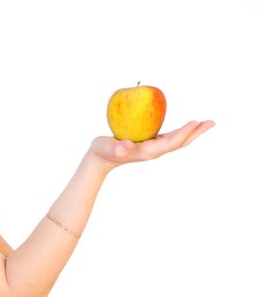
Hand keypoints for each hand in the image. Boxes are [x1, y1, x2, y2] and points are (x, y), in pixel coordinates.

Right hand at [89, 120, 215, 172]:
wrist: (100, 159)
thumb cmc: (103, 152)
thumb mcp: (108, 149)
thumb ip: (117, 148)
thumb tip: (127, 146)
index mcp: (148, 151)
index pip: (171, 142)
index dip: (184, 133)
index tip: (196, 122)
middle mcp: (153, 150)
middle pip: (179, 142)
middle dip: (195, 133)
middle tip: (211, 122)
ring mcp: (152, 148)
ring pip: (176, 140)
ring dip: (190, 132)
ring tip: (203, 123)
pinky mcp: (148, 144)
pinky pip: (168, 138)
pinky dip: (179, 132)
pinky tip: (182, 127)